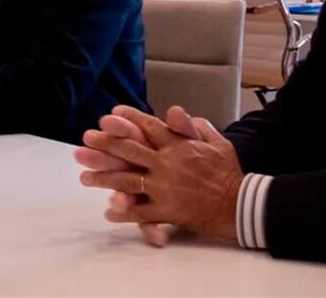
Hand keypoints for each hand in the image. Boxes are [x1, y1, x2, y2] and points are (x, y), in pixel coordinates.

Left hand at [79, 105, 241, 242]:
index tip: (109, 115)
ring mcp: (164, 188)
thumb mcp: (217, 142)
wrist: (241, 204)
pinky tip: (108, 212)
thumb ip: (194, 127)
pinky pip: (140, 212)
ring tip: (84, 178)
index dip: (128, 120)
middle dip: (105, 145)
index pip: (148, 128)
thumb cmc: (229, 172)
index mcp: (178, 145)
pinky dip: (123, 213)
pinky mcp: (167, 210)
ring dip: (104, 179)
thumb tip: (175, 112)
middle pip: (129, 151)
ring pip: (127, 181)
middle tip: (85, 142)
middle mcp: (166, 163)